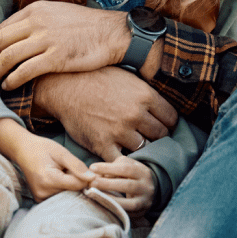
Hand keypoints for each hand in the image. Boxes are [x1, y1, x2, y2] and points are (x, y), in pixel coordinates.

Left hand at [0, 1, 129, 89]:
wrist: (113, 33)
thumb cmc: (88, 26)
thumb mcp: (59, 13)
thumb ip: (38, 20)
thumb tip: (20, 34)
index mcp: (36, 10)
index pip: (3, 28)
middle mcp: (37, 22)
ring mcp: (46, 40)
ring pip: (8, 57)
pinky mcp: (55, 58)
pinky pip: (24, 71)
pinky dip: (12, 80)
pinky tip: (9, 86)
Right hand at [9, 131, 95, 201]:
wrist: (23, 151)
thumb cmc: (43, 149)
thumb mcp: (62, 152)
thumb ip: (77, 166)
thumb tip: (93, 178)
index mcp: (48, 179)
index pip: (77, 185)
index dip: (87, 178)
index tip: (91, 171)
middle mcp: (43, 193)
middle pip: (73, 192)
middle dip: (79, 182)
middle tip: (76, 170)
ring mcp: (40, 198)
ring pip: (68, 196)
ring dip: (71, 186)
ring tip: (65, 173)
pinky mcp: (40, 200)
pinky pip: (60, 197)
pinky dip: (65, 189)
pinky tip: (61, 179)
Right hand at [35, 69, 177, 161]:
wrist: (65, 86)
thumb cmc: (96, 78)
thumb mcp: (128, 77)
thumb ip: (146, 93)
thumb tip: (161, 106)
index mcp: (145, 96)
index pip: (171, 118)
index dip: (167, 123)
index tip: (161, 125)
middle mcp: (135, 114)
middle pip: (160, 135)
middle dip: (155, 136)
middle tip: (147, 135)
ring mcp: (119, 131)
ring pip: (143, 148)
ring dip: (139, 147)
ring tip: (132, 143)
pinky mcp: (103, 144)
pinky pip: (121, 160)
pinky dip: (122, 160)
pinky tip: (120, 154)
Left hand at [88, 156, 155, 214]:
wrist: (147, 191)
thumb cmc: (131, 176)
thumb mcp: (125, 166)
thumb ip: (112, 168)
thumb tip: (95, 175)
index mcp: (144, 172)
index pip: (126, 168)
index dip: (108, 168)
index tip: (92, 168)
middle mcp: (147, 187)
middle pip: (128, 185)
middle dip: (107, 184)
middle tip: (92, 183)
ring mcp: (145, 201)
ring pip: (130, 202)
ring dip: (111, 198)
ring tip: (95, 194)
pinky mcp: (141, 212)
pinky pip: (128, 213)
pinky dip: (115, 208)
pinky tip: (104, 203)